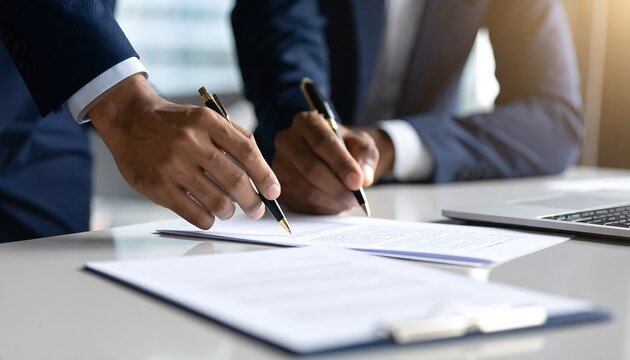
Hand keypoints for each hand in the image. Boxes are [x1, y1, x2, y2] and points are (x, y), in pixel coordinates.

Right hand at [89, 74, 280, 228]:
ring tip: (229, 211)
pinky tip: (209, 217)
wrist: (130, 120)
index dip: (265, 175)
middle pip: (235, 179)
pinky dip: (208, 220)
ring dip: (229, 212)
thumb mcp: (204, 118)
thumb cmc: (174, 124)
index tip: (274, 192)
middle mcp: (190, 142)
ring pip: (216, 200)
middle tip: (257, 211)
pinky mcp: (158, 187)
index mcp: (207, 123)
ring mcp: (173, 165)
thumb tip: (261, 171)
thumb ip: (233, 138)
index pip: (247, 152)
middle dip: (252, 201)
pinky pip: (193, 213)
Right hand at [272, 111, 393, 213]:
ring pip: (305, 189)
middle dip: (337, 187)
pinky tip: (334, 203)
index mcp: (307, 122)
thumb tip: (363, 179)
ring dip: (331, 200)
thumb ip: (366, 159)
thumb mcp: (363, 146)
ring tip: (349, 201)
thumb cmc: (347, 148)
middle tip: (356, 198)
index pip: (322, 142)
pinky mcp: (279, 187)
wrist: (335, 159)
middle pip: (311, 168)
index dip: (341, 164)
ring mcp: (279, 165)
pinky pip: (300, 203)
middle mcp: (287, 140)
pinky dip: (321, 207)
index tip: (358, 182)